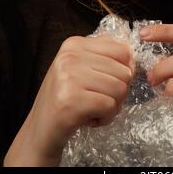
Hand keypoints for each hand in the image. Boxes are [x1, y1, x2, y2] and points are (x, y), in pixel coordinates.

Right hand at [4, 35, 133, 165]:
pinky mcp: (71, 101)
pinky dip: (106, 118)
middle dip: (118, 92)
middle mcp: (70, 56)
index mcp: (74, 44)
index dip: (125, 70)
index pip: (122, 50)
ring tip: (93, 109)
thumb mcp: (81, 68)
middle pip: (124, 71)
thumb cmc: (65, 98)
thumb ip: (104, 58)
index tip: (109, 82)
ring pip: (120, 89)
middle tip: (99, 100)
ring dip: (112, 107)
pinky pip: (110, 106)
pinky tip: (90, 120)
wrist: (39, 130)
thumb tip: (133, 60)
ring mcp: (69, 77)